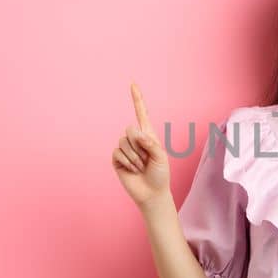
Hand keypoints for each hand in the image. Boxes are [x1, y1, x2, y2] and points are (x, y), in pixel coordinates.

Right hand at [113, 82, 170, 205]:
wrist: (151, 193)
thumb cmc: (160, 174)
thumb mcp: (161, 157)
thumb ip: (150, 142)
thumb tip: (135, 132)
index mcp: (148, 135)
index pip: (141, 113)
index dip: (137, 98)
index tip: (133, 83)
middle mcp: (135, 139)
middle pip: (130, 129)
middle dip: (139, 146)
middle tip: (146, 160)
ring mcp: (125, 148)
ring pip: (123, 142)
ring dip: (134, 157)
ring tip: (140, 167)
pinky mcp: (117, 159)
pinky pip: (117, 152)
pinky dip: (127, 162)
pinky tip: (132, 170)